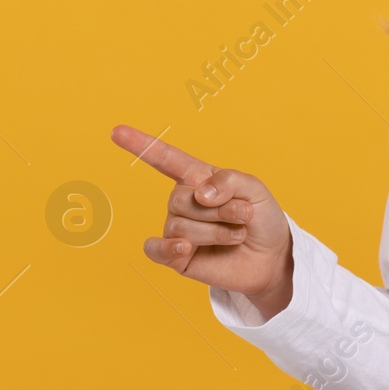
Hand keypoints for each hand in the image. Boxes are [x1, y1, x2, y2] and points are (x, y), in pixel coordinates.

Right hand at [110, 124, 293, 316]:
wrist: (271, 258)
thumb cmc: (260, 218)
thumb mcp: (254, 189)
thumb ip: (228, 180)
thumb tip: (198, 194)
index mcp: (197, 178)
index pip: (165, 159)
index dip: (142, 144)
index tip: (117, 131)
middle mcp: (182, 201)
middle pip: (182, 199)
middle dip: (220, 209)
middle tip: (244, 216)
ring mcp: (177, 229)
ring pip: (181, 225)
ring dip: (218, 231)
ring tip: (237, 234)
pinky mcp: (176, 257)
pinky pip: (156, 250)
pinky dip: (168, 247)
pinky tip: (185, 247)